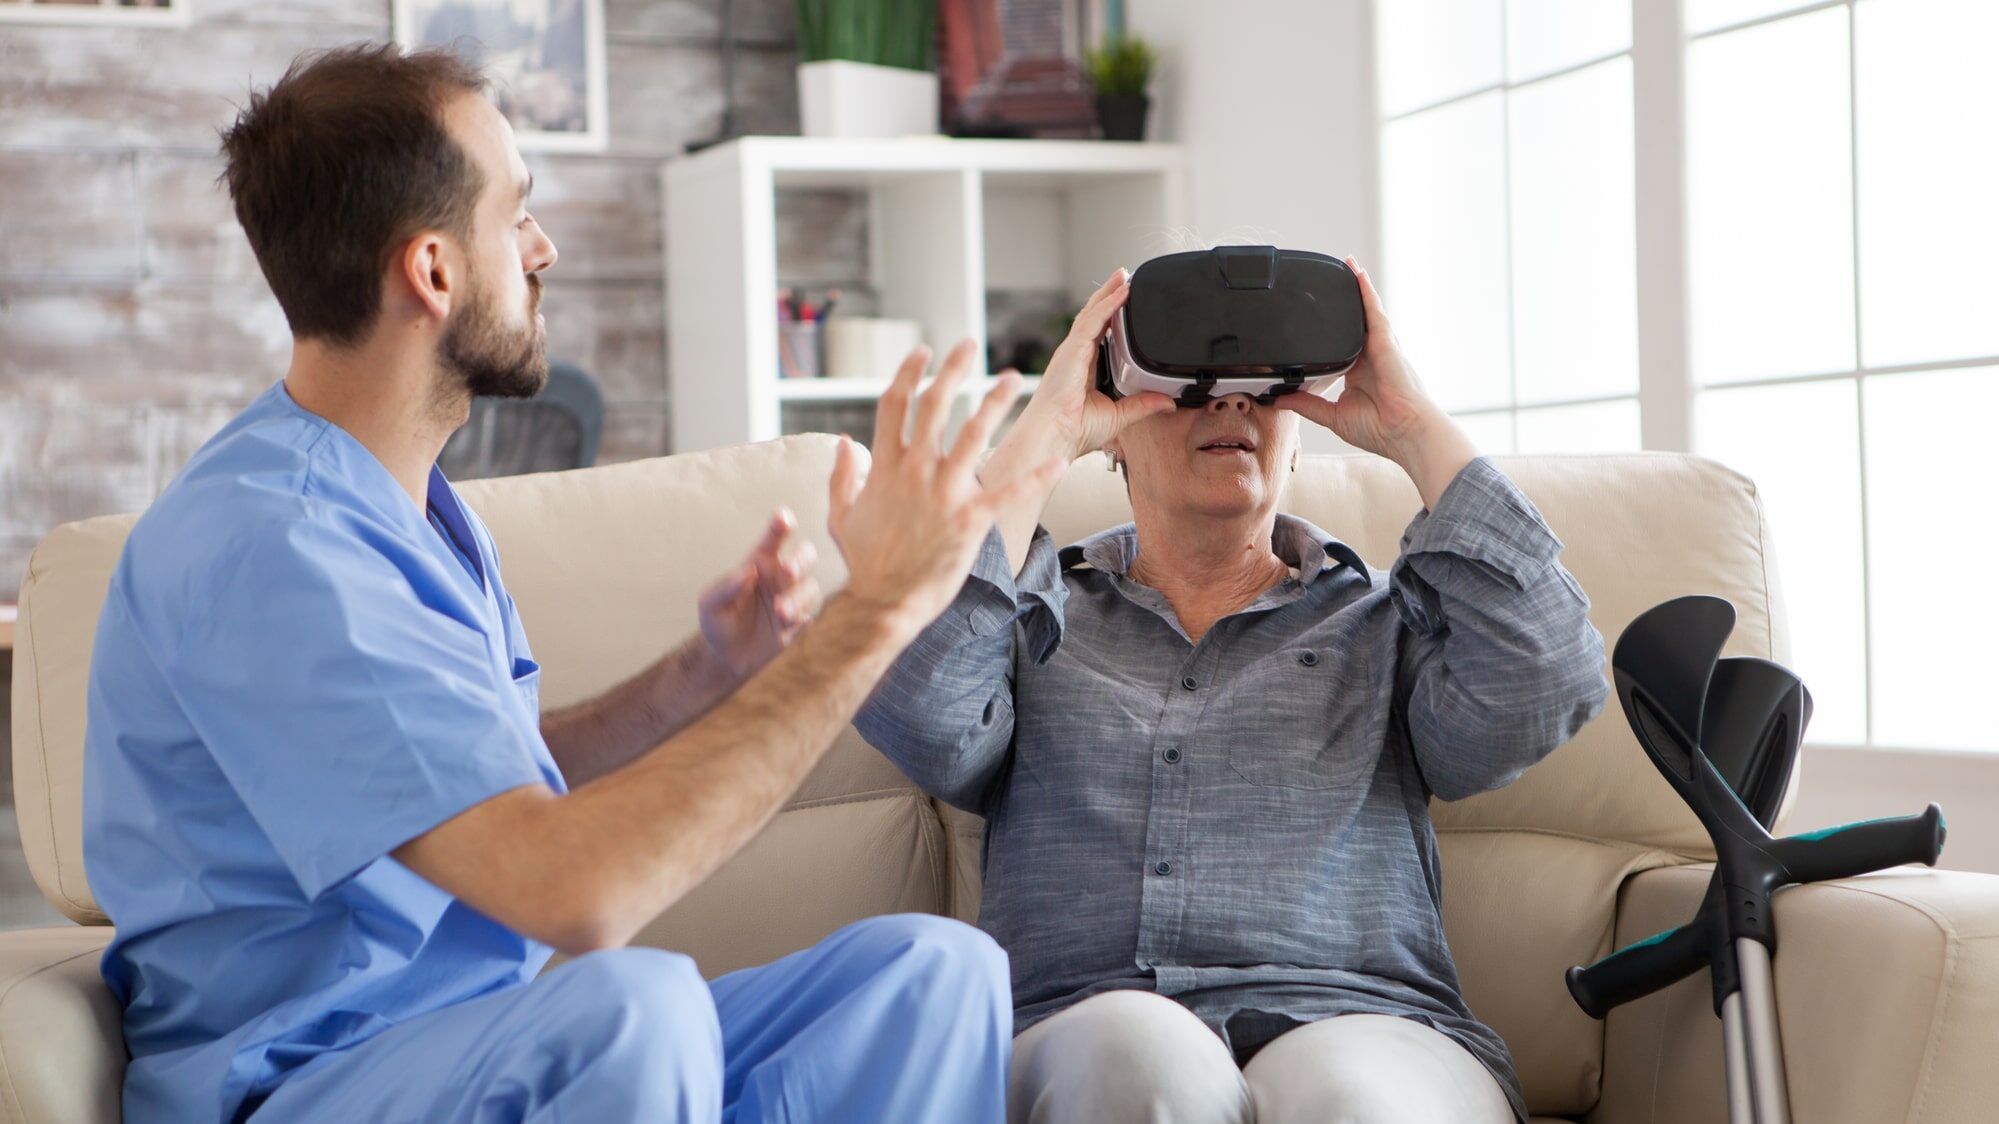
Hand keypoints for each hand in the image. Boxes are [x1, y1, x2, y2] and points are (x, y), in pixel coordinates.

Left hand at [697, 508, 820, 678]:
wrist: (727, 657)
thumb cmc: (717, 622)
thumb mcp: (710, 604)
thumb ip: (726, 586)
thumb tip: (750, 571)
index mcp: (759, 563)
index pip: (774, 539)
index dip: (781, 525)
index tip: (783, 517)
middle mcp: (779, 576)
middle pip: (806, 555)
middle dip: (801, 560)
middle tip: (788, 571)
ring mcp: (792, 598)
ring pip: (810, 587)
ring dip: (797, 598)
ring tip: (781, 612)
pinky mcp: (799, 622)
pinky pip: (809, 614)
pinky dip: (799, 617)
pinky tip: (784, 625)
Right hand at [827, 340, 1065, 637]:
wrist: (882, 601)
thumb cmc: (863, 562)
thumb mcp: (841, 514)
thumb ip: (842, 475)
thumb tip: (843, 443)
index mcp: (884, 465)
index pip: (895, 403)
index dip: (909, 373)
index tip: (922, 352)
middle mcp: (916, 470)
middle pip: (936, 405)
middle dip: (952, 369)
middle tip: (967, 345)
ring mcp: (945, 492)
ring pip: (974, 433)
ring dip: (995, 401)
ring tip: (1012, 378)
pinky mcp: (971, 519)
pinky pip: (1010, 491)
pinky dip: (1038, 476)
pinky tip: (1060, 462)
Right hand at [1010, 269, 1174, 461]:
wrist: (1055, 438)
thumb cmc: (1073, 431)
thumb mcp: (1119, 415)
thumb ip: (1142, 405)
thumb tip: (1166, 402)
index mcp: (1082, 369)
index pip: (1098, 334)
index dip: (1110, 315)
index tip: (1124, 302)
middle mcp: (1074, 356)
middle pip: (1093, 317)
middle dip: (1108, 296)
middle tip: (1124, 278)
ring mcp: (1071, 351)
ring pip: (1092, 313)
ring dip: (1108, 293)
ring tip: (1123, 276)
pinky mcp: (1071, 351)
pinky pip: (1092, 321)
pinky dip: (1108, 305)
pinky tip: (1121, 293)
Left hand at [1277, 259, 1477, 506]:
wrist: (1403, 431)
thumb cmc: (1379, 429)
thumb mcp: (1333, 416)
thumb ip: (1307, 405)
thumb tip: (1282, 399)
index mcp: (1358, 373)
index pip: (1342, 344)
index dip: (1332, 330)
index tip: (1320, 319)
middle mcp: (1370, 357)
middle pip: (1356, 322)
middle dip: (1347, 302)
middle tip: (1332, 280)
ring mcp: (1379, 347)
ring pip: (1366, 311)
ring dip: (1357, 288)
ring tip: (1347, 265)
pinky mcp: (1385, 341)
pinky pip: (1373, 310)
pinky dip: (1365, 291)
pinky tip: (1357, 274)